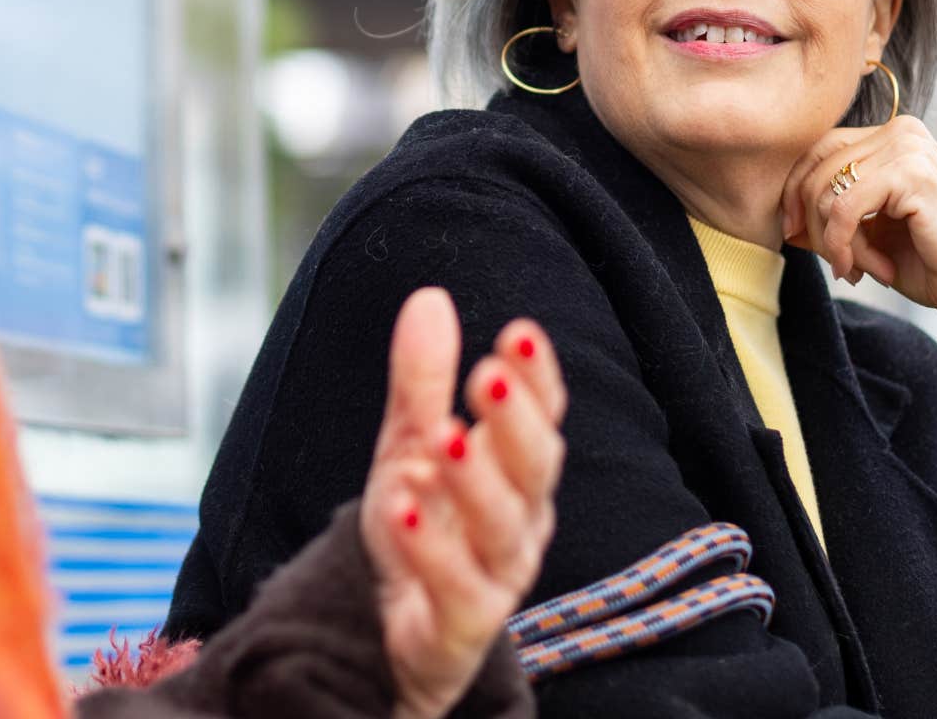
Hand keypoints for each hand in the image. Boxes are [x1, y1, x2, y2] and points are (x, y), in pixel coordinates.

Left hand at [361, 287, 567, 718]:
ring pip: (501, 529)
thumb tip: (429, 297)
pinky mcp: (464, 628)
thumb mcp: (410, 447)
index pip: (541, 419)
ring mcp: (498, 578)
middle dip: (516, 421)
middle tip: (488, 375)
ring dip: (475, 480)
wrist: (395, 638)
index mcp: (516, 473)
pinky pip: (458, 591)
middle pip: (535, 470)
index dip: (537, 379)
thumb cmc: (422, 532)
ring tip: (442, 437)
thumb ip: (422, 382)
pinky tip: (403, 507)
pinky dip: (432, 550)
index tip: (520, 332)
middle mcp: (520, 522)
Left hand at [780, 116, 936, 389]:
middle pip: (816, 166)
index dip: (795, 194)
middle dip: (811, 222)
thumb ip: (828, 216)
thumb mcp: (867, 235)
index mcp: (892, 136)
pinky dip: (845, 245)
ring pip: (826, 190)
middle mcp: (900, 130)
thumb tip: (782, 220)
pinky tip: (869, 269)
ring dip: (834, 241)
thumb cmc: (930, 263)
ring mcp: (908, 146)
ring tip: (860, 269)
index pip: (818, 151)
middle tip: (833, 262)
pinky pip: (844, 208)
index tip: (796, 236)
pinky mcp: (911, 172)